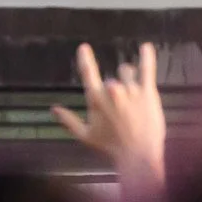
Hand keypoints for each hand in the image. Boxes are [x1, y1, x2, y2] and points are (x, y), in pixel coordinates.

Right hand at [51, 42, 164, 189]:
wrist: (137, 155)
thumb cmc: (110, 147)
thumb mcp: (85, 136)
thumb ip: (68, 120)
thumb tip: (53, 109)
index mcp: (96, 98)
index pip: (88, 73)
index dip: (86, 58)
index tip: (84, 47)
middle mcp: (112, 89)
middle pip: (111, 78)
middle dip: (113, 88)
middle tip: (120, 106)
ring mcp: (131, 89)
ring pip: (128, 72)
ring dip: (128, 77)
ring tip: (132, 93)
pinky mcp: (148, 92)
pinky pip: (147, 69)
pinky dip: (147, 57)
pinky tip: (146, 47)